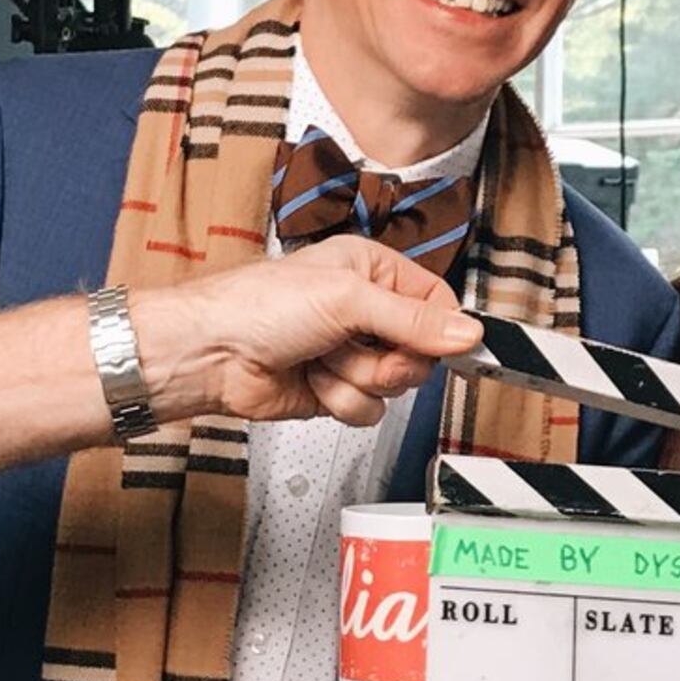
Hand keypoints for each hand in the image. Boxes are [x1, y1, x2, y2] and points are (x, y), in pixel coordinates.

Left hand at [127, 244, 479, 426]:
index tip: (440, 346)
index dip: (441, 331)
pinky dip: (339, 400)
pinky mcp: (336, 390)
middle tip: (357, 347)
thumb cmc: (259, 306)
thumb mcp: (347, 299)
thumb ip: (411, 320)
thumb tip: (467, 332)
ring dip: (355, 378)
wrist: (212, 354)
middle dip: (387, 359)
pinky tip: (311, 379)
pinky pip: (368, 409)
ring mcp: (351, 353)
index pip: (436, 304)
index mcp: (373, 271)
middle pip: (420, 352)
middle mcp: (366, 311)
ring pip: (394, 387)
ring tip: (321, 358)